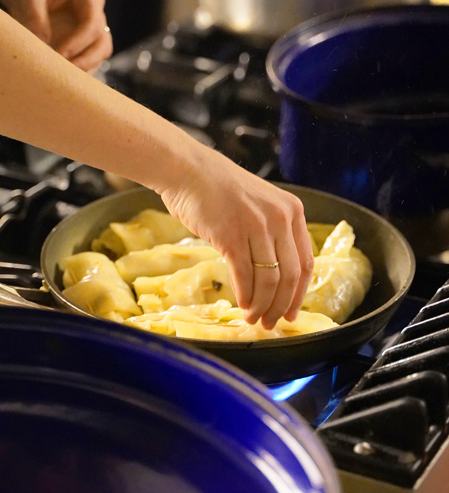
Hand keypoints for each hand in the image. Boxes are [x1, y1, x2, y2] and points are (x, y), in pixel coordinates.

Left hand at [0, 0, 111, 70]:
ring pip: (97, 57)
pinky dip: (74, 74)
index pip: (93, 25)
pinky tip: (58, 82)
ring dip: (82, 70)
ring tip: (60, 81)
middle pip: (103, 44)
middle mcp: (94, 16)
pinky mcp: (77, 45)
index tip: (59, 54)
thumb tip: (43, 43)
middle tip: (65, 74)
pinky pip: (84, 63)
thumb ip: (35, 16)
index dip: (78, 43)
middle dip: (86, 61)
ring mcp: (87, 33)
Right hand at [155, 146, 314, 328]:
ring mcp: (256, 227)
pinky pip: (244, 274)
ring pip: (269, 279)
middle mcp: (280, 219)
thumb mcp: (257, 203)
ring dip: (262, 304)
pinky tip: (241, 305)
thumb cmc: (215, 188)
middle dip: (282, 305)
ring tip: (253, 318)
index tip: (290, 311)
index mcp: (292, 211)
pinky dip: (245, 295)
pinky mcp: (231, 235)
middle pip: (291, 275)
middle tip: (271, 323)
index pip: (306, 262)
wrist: (186, 169)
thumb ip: (270, 230)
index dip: (300, 292)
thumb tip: (271, 270)